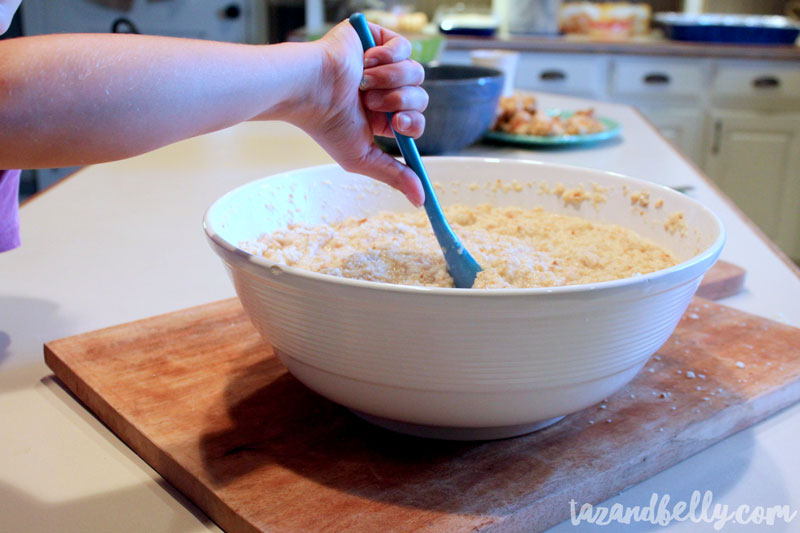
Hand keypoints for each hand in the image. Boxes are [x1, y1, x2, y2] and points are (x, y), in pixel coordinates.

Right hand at [297, 20, 427, 205]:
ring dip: (392, 80)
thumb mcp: (363, 158)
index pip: (415, 119)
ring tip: (365, 82)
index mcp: (381, 116)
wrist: (310, 88)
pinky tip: (368, 61)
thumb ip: (394, 176)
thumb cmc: (326, 125)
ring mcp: (382, 63)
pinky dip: (390, 56)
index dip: (413, 122)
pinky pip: (405, 46)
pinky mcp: (378, 38)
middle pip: (421, 96)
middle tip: (375, 103)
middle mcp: (384, 90)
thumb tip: (421, 201)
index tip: (398, 124)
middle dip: (402, 101)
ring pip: (416, 71)